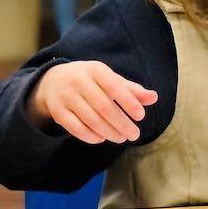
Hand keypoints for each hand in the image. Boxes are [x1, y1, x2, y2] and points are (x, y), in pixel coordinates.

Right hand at [27, 61, 157, 144]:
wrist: (53, 80)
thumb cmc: (91, 81)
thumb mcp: (110, 79)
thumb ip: (131, 90)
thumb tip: (154, 98)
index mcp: (95, 70)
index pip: (114, 86)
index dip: (128, 102)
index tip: (141, 116)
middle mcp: (78, 81)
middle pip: (103, 106)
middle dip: (121, 123)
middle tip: (134, 135)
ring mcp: (66, 97)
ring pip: (90, 119)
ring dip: (109, 132)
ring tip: (121, 138)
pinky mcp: (57, 111)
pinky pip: (75, 128)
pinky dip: (90, 136)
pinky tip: (102, 138)